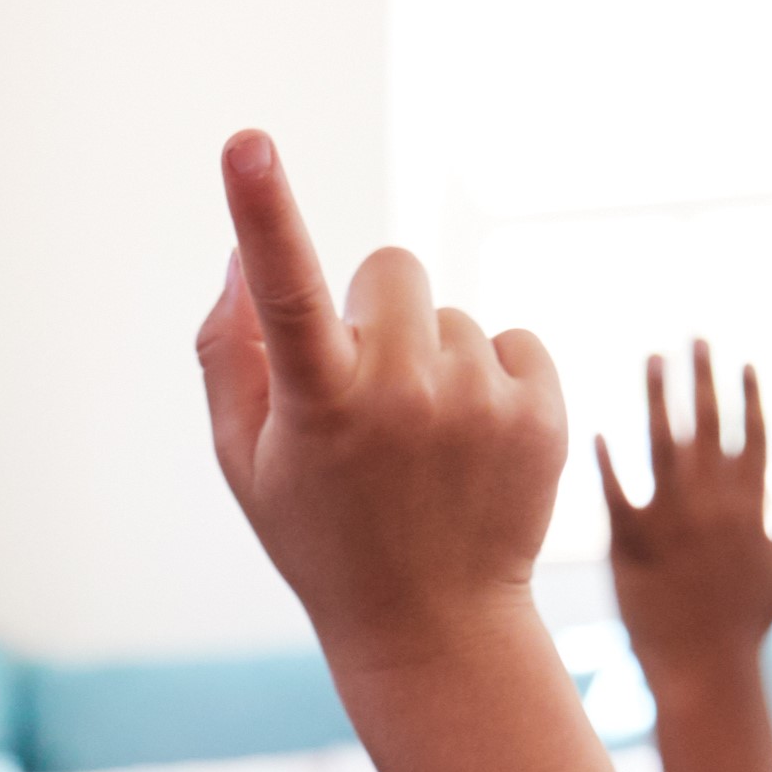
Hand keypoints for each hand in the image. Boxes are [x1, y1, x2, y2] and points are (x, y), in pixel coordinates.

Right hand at [195, 133, 567, 668]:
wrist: (436, 628)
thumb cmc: (323, 537)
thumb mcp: (248, 463)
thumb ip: (230, 354)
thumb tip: (242, 253)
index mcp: (318, 408)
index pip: (285, 293)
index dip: (263, 212)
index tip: (247, 143)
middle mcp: (401, 396)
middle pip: (390, 267)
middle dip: (375, 311)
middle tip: (367, 395)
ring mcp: (478, 404)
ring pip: (448, 313)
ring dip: (431, 358)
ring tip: (424, 445)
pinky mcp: (541, 412)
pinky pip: (508, 339)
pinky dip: (489, 378)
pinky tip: (472, 444)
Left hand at [595, 343, 771, 683]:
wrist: (704, 673)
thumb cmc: (748, 626)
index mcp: (751, 507)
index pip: (753, 435)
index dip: (747, 396)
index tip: (741, 362)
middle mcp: (712, 505)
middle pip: (708, 424)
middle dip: (703, 377)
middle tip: (695, 337)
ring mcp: (670, 521)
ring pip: (662, 444)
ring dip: (657, 397)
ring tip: (654, 358)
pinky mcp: (629, 544)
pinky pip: (616, 491)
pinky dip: (608, 460)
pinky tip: (601, 429)